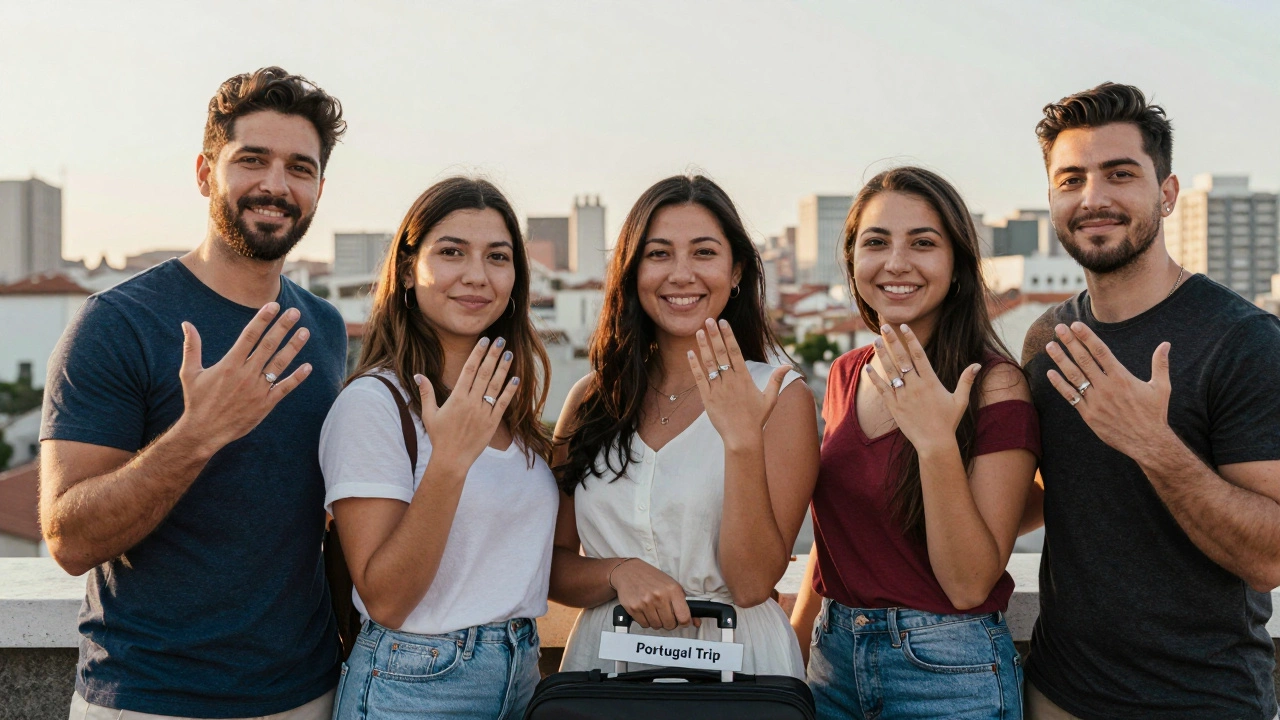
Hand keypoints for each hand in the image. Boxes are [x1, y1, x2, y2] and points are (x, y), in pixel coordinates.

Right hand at [177, 303, 311, 452]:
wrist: (204, 432)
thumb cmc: (197, 401)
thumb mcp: (189, 373)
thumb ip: (191, 347)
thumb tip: (186, 324)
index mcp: (229, 364)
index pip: (249, 336)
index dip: (263, 319)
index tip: (274, 305)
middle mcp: (246, 374)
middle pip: (268, 345)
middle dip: (282, 327)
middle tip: (294, 312)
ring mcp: (258, 389)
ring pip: (279, 364)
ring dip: (293, 347)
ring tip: (304, 332)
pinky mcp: (265, 404)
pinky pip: (284, 388)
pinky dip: (297, 378)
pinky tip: (308, 366)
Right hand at [414, 337, 518, 475]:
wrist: (452, 459)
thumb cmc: (439, 436)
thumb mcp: (429, 414)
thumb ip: (426, 392)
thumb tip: (418, 375)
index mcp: (457, 398)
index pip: (469, 369)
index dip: (478, 354)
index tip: (484, 341)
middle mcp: (471, 402)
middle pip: (485, 373)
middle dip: (493, 355)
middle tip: (501, 340)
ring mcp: (483, 412)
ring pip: (496, 386)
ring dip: (503, 369)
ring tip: (509, 354)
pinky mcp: (492, 423)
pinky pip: (503, 404)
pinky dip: (510, 391)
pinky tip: (516, 379)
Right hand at [610, 559, 699, 630]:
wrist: (629, 571)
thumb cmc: (653, 578)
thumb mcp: (672, 585)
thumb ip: (684, 604)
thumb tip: (696, 622)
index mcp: (672, 590)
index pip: (684, 617)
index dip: (684, 622)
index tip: (681, 620)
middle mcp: (659, 596)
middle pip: (670, 624)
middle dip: (669, 622)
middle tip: (666, 615)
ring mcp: (645, 602)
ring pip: (657, 626)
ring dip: (657, 622)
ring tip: (654, 611)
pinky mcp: (633, 607)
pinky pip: (644, 624)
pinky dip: (646, 621)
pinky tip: (645, 611)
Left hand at [687, 318, 791, 450]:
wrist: (742, 438)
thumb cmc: (757, 419)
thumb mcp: (770, 398)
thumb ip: (776, 380)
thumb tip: (788, 365)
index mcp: (744, 378)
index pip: (735, 351)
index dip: (728, 335)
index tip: (723, 323)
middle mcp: (730, 380)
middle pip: (721, 353)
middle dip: (714, 335)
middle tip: (708, 320)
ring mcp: (718, 388)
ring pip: (709, 363)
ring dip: (703, 346)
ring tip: (698, 331)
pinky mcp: (707, 398)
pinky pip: (699, 378)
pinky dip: (694, 365)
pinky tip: (690, 353)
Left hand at [863, 324, 979, 450]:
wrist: (934, 443)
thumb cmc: (948, 422)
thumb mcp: (960, 400)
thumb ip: (966, 381)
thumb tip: (977, 364)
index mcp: (931, 381)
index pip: (919, 355)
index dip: (910, 339)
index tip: (904, 326)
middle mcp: (915, 386)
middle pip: (902, 358)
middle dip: (893, 341)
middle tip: (884, 326)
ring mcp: (903, 396)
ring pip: (890, 371)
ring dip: (882, 354)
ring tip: (876, 340)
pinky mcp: (894, 406)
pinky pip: (882, 389)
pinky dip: (874, 378)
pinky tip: (867, 367)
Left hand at [1045, 322, 1174, 463]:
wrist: (1148, 442)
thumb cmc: (1154, 413)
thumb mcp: (1161, 387)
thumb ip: (1160, 364)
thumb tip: (1166, 344)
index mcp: (1122, 378)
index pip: (1100, 352)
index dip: (1087, 337)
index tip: (1075, 325)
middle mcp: (1106, 387)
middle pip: (1084, 360)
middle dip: (1070, 342)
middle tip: (1059, 328)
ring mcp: (1096, 401)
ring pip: (1074, 376)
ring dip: (1060, 360)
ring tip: (1050, 346)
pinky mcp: (1089, 415)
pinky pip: (1070, 397)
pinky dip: (1059, 385)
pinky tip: (1050, 373)